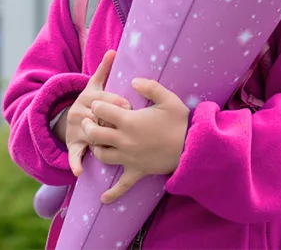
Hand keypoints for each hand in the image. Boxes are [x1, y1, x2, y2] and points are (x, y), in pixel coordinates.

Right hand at [60, 50, 131, 176]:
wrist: (69, 118)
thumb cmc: (91, 101)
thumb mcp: (95, 84)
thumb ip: (104, 68)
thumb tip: (113, 50)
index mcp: (88, 97)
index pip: (103, 99)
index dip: (117, 102)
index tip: (129, 105)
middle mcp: (79, 112)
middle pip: (97, 117)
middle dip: (111, 122)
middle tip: (125, 126)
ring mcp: (75, 129)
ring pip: (89, 134)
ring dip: (100, 140)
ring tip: (114, 144)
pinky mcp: (73, 145)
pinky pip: (73, 154)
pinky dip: (75, 163)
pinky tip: (79, 171)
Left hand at [85, 77, 189, 203]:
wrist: (192, 146)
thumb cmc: (180, 121)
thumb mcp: (168, 98)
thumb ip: (149, 86)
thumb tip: (133, 81)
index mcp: (129, 121)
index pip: (102, 110)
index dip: (97, 104)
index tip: (100, 103)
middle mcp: (124, 140)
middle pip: (94, 134)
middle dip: (88, 125)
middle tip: (89, 121)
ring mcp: (129, 158)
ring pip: (101, 155)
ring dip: (95, 148)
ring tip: (96, 143)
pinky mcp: (137, 171)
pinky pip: (122, 186)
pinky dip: (112, 194)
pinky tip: (104, 199)